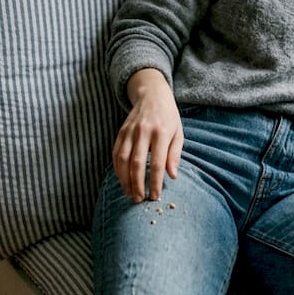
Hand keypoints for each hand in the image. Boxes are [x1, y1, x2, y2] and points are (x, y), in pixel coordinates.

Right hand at [113, 69, 182, 202]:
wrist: (152, 94)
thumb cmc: (169, 117)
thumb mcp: (178, 133)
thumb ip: (174, 155)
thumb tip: (172, 176)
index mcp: (161, 133)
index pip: (157, 162)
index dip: (155, 182)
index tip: (155, 196)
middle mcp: (143, 132)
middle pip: (137, 163)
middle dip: (137, 184)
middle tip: (139, 199)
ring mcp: (130, 131)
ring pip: (122, 160)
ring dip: (124, 179)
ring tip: (130, 193)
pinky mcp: (120, 132)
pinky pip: (115, 153)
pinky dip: (117, 169)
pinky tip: (122, 179)